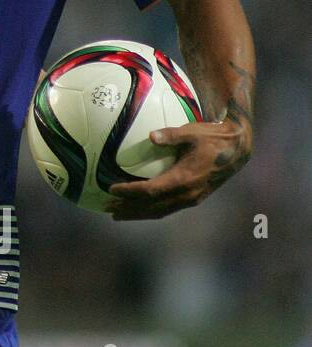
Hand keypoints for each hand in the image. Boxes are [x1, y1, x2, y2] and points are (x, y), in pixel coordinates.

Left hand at [107, 119, 251, 219]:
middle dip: (129, 209)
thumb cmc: (213, 137)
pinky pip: (168, 208)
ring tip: (118, 213)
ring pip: (160, 211)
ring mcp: (192, 198)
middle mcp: (187, 194)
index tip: (111, 189)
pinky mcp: (195, 198)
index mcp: (184, 179)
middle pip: (152, 207)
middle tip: (108, 209)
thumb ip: (171, 135)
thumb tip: (151, 136)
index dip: (130, 192)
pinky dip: (151, 210)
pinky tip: (140, 208)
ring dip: (138, 214)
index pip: (150, 190)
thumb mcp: (192, 132)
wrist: (238, 150)